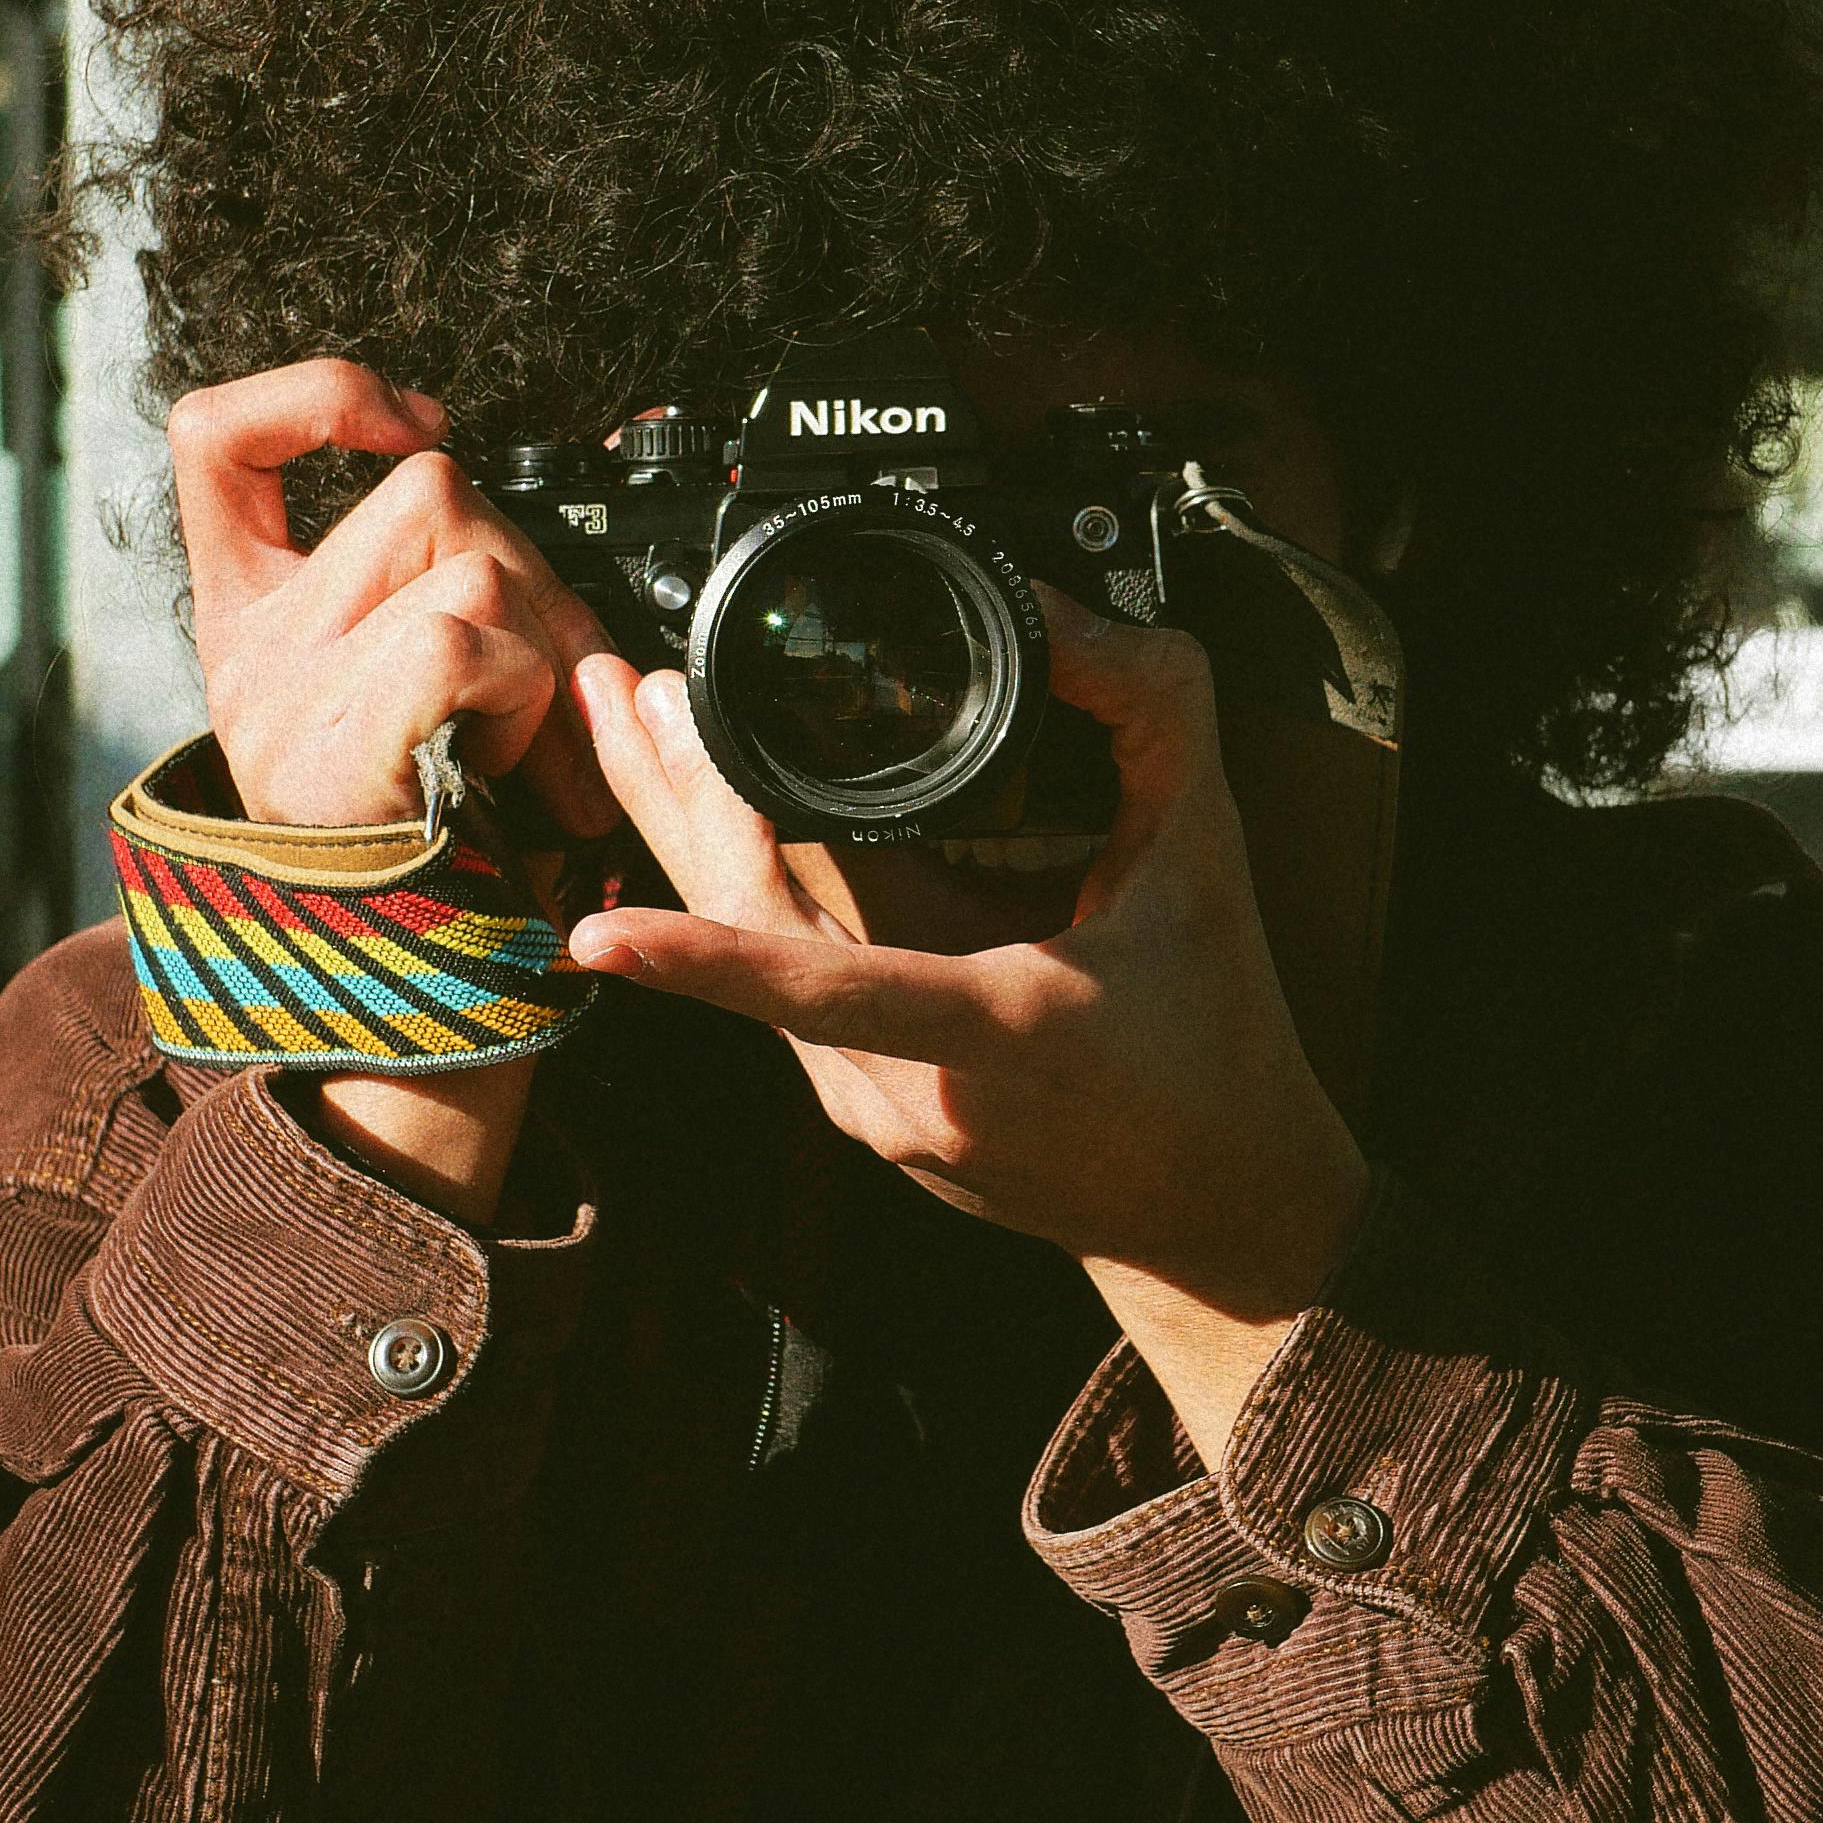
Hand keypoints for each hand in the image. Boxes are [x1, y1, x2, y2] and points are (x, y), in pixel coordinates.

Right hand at [170, 358, 618, 1226]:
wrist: (435, 988)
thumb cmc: (458, 834)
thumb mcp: (426, 687)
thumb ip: (429, 581)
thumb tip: (477, 479)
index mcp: (252, 614)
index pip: (211, 436)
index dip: (312, 394)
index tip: (407, 421)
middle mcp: (249, 647)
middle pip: (427, 490)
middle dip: (533, 570)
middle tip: (547, 691)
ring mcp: (282, 694)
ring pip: (473, 557)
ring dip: (548, 643)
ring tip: (529, 745)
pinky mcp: (334, 741)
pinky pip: (467, 634)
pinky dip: (529, 693)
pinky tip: (517, 769)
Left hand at [565, 599, 1365, 1469]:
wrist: (1217, 1207)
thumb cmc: (1214, 1045)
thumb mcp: (1208, 858)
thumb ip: (1153, 716)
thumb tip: (1062, 614)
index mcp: (995, 1033)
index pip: (833, 991)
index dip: (710, 964)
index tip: (604, 933)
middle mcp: (912, 1092)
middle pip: (750, 943)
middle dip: (667, 802)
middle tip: (616, 687)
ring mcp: (876, 1116)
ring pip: (751, 967)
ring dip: (686, 836)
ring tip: (635, 722)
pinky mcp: (863, 1118)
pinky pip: (775, 998)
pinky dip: (727, 903)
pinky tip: (700, 821)